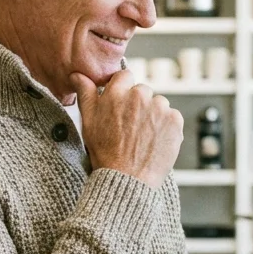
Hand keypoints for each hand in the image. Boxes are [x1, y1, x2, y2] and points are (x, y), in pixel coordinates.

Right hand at [71, 69, 182, 188]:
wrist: (127, 179)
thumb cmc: (105, 152)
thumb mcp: (88, 121)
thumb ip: (86, 93)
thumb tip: (78, 74)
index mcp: (117, 92)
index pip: (125, 76)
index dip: (123, 90)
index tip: (122, 106)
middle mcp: (139, 95)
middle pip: (143, 91)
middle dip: (138, 104)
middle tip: (131, 127)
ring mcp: (159, 107)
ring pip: (158, 104)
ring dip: (154, 115)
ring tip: (143, 137)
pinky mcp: (174, 120)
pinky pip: (172, 116)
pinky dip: (166, 126)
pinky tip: (154, 141)